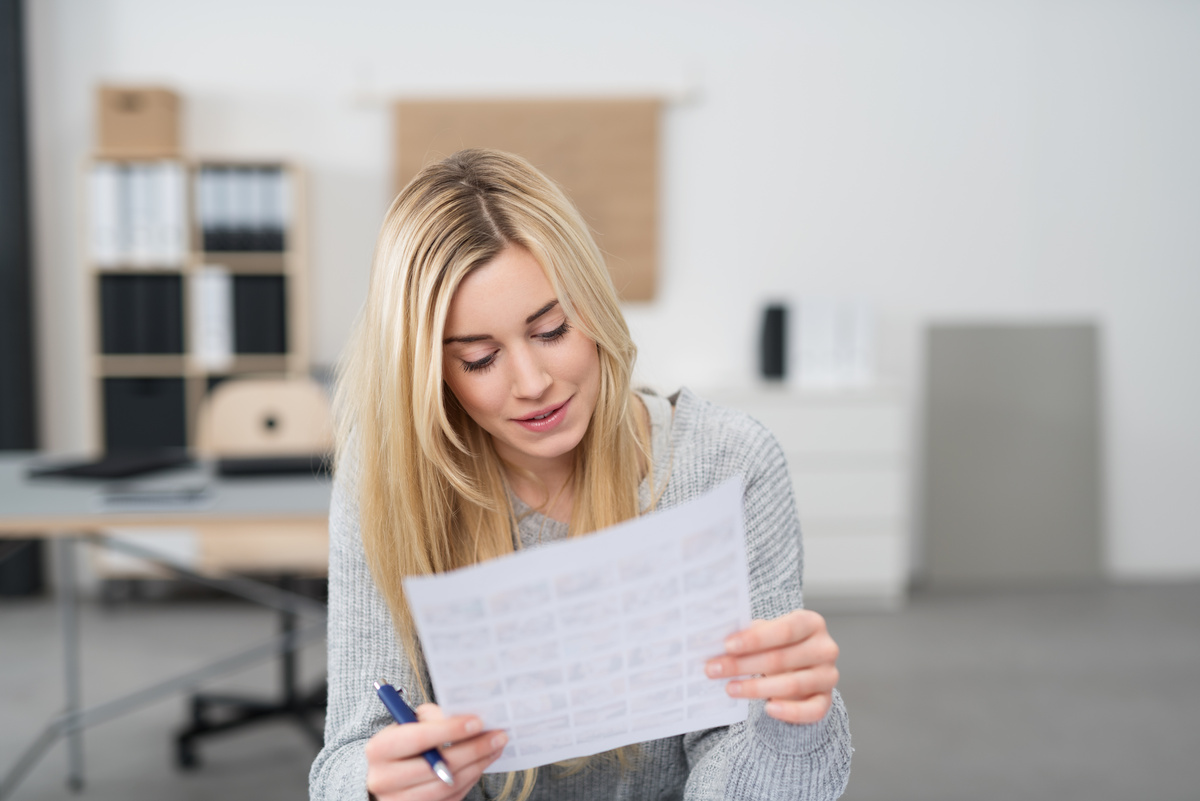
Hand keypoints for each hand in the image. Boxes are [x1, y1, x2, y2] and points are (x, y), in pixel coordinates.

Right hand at [365, 703, 506, 800]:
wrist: (385, 774)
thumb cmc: (403, 742)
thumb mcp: (409, 722)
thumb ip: (432, 717)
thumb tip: (467, 719)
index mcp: (379, 749)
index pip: (418, 738)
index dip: (450, 730)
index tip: (478, 722)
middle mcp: (384, 779)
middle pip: (438, 766)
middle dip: (473, 749)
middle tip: (498, 736)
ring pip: (448, 785)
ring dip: (478, 765)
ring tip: (496, 748)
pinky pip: (452, 797)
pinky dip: (471, 778)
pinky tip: (482, 763)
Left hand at [704, 609, 839, 724]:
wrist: (800, 668)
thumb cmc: (779, 645)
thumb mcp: (767, 633)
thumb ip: (750, 633)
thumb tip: (718, 638)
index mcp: (811, 623)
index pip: (784, 629)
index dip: (754, 639)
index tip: (727, 646)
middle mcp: (825, 648)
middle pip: (781, 658)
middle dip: (743, 665)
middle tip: (714, 669)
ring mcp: (828, 676)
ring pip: (792, 685)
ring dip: (756, 688)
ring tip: (730, 688)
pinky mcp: (826, 700)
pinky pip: (811, 711)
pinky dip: (790, 712)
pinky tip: (768, 709)